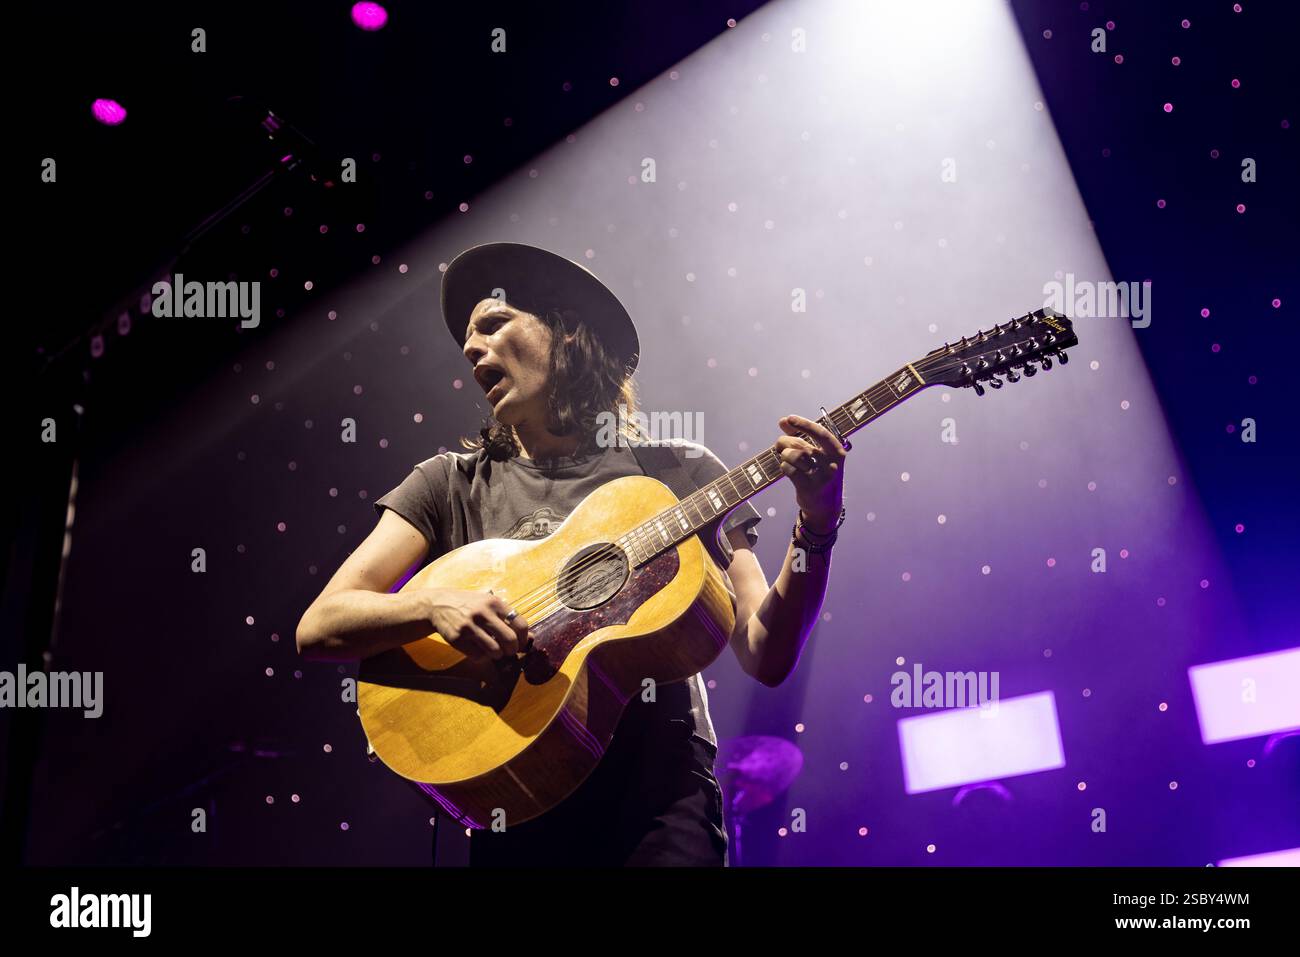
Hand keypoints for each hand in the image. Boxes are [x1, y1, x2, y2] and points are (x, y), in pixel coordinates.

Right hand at [425, 589, 529, 660]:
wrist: (438, 604)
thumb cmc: (469, 605)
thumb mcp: (488, 604)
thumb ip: (508, 618)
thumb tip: (530, 637)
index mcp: (494, 603)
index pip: (520, 624)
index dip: (524, 638)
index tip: (521, 643)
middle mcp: (483, 613)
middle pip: (510, 640)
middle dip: (513, 650)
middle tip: (509, 651)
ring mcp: (469, 626)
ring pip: (495, 651)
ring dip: (497, 655)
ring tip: (494, 650)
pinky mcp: (457, 638)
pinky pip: (478, 656)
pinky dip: (482, 657)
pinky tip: (479, 649)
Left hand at [774, 414, 846, 532]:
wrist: (826, 506)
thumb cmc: (819, 474)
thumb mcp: (817, 455)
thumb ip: (800, 436)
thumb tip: (783, 421)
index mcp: (837, 452)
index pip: (820, 433)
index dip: (804, 424)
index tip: (789, 418)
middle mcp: (832, 465)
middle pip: (802, 445)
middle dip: (786, 441)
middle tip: (779, 444)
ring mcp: (821, 478)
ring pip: (794, 456)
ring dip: (784, 454)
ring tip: (784, 456)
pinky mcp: (809, 489)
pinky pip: (789, 470)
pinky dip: (784, 467)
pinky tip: (787, 469)